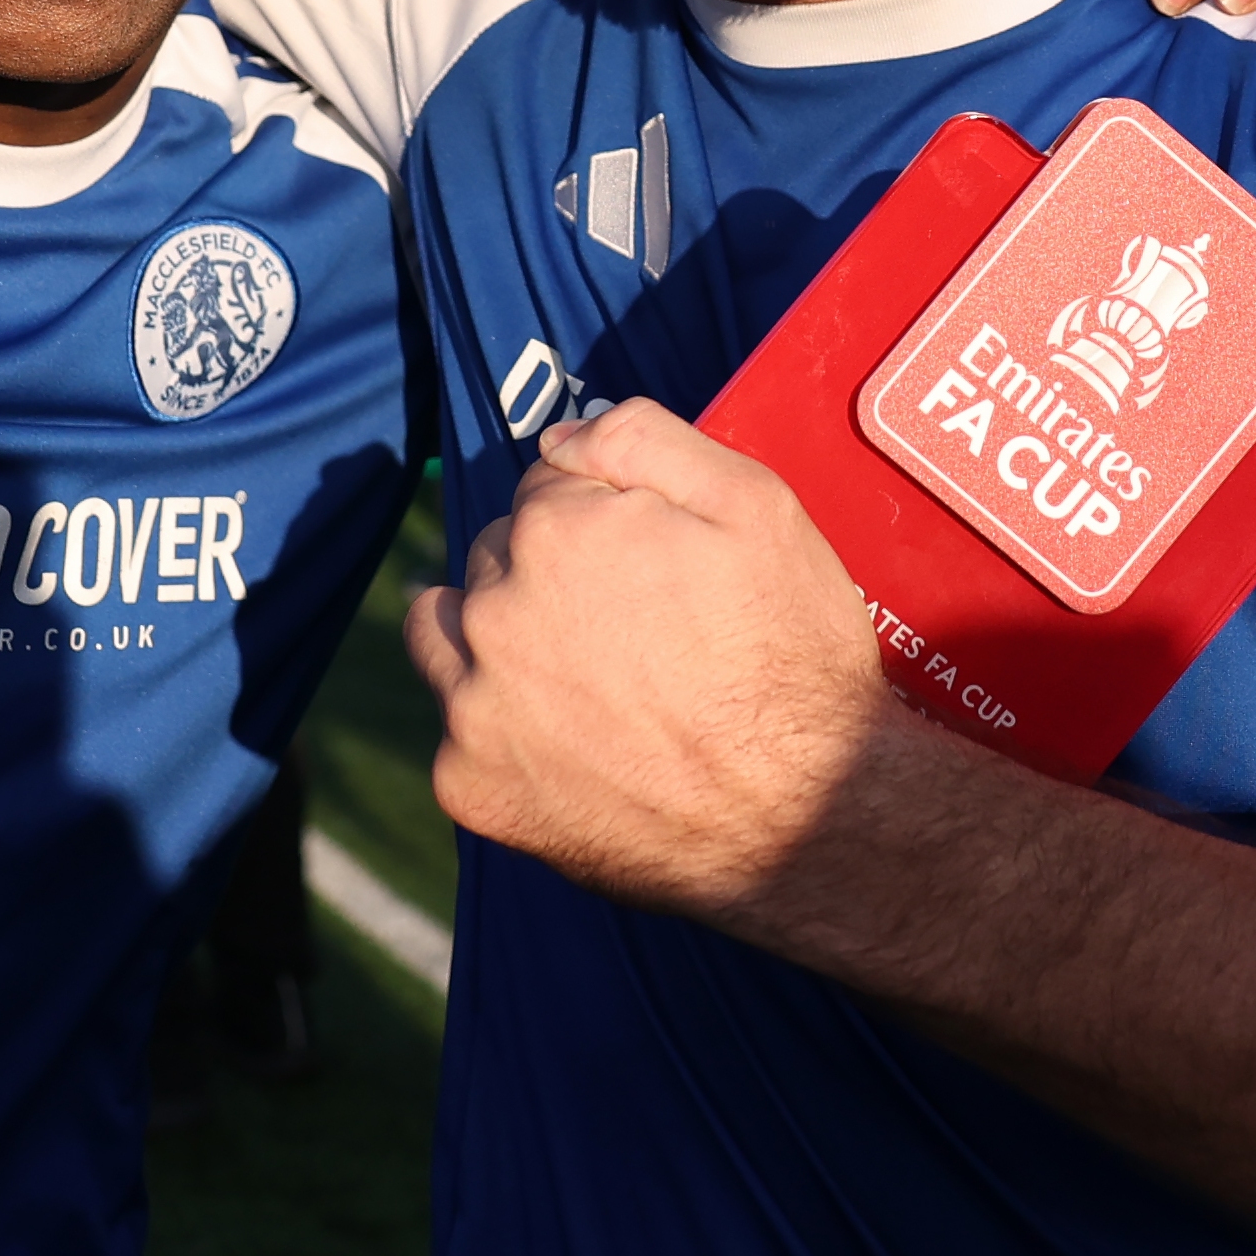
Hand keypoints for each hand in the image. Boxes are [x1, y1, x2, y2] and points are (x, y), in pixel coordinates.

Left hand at [406, 399, 898, 921]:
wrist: (806, 815)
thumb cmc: (791, 657)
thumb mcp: (757, 508)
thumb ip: (645, 442)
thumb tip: (558, 439)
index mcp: (554, 531)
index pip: (545, 491)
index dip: (601, 520)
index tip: (647, 564)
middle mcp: (495, 612)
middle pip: (496, 558)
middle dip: (546, 572)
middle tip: (625, 625)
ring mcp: (474, 706)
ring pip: (449, 632)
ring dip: (493, 635)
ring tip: (572, 672)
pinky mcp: (470, 786)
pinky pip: (457, 731)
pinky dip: (500, 729)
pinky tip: (567, 743)